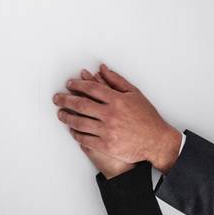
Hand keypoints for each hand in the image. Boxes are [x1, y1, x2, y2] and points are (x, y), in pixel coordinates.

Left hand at [53, 63, 181, 173]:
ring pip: (80, 122)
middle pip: (81, 104)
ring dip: (67, 117)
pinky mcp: (106, 145)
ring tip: (60, 114)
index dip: (77, 84)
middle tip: (57, 98)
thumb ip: (116, 80)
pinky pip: (85, 139)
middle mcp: (110, 114)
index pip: (91, 88)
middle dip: (66, 100)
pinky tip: (72, 130)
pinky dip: (76, 133)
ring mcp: (107, 131)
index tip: (69, 84)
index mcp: (117, 99)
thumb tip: (101, 68)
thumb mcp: (134, 93)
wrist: (156, 141)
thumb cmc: (147, 117)